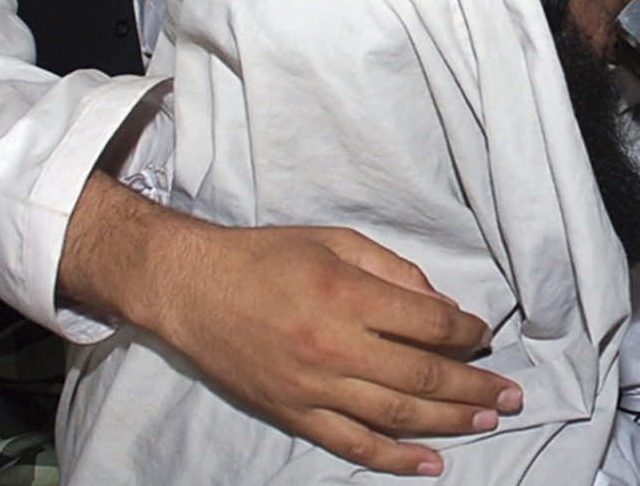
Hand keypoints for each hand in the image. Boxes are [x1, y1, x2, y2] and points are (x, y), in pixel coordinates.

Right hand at [60, 177, 520, 476]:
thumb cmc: (260, 255)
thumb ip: (386, 267)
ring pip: (397, 414)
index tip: (480, 332)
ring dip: (451, 421)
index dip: (463, 330)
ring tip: (488, 422)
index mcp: (342, 293)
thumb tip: (436, 303)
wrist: (191, 288)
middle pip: (422, 374)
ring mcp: (313, 386)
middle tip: (510, 393)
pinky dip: (397, 458)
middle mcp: (333, 344)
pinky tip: (431, 462)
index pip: (425, 321)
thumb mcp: (327, 239)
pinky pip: (354, 443)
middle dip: (474, 384)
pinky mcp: (294, 412)